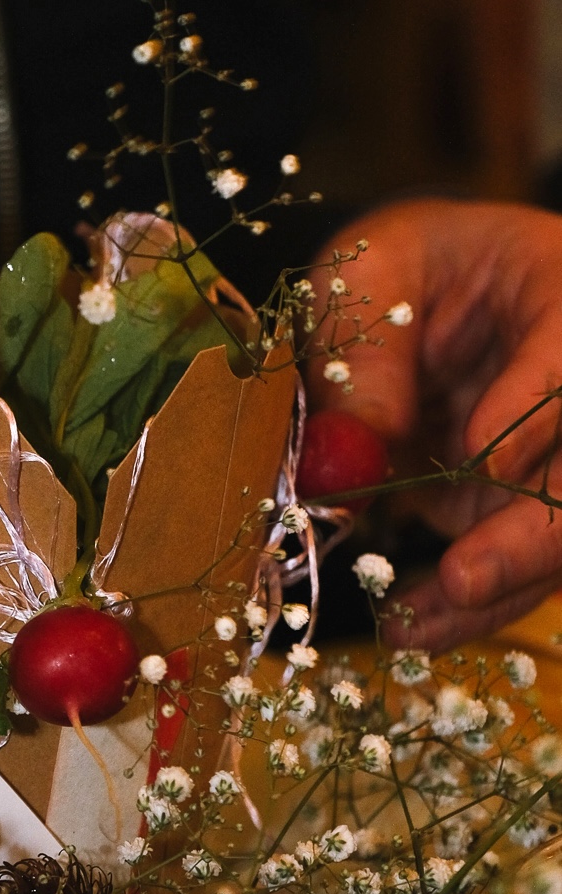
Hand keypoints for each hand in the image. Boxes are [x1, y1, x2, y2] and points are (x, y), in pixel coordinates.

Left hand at [309, 197, 561, 649]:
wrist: (426, 294)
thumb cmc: (404, 267)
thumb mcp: (368, 274)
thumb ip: (363, 351)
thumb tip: (353, 448)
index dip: (534, 407)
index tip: (484, 455)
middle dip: (532, 536)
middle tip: (463, 576)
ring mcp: (561, 453)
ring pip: (561, 536)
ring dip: (496, 589)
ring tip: (412, 624)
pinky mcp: (528, 505)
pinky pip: (518, 567)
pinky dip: (466, 606)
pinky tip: (411, 626)